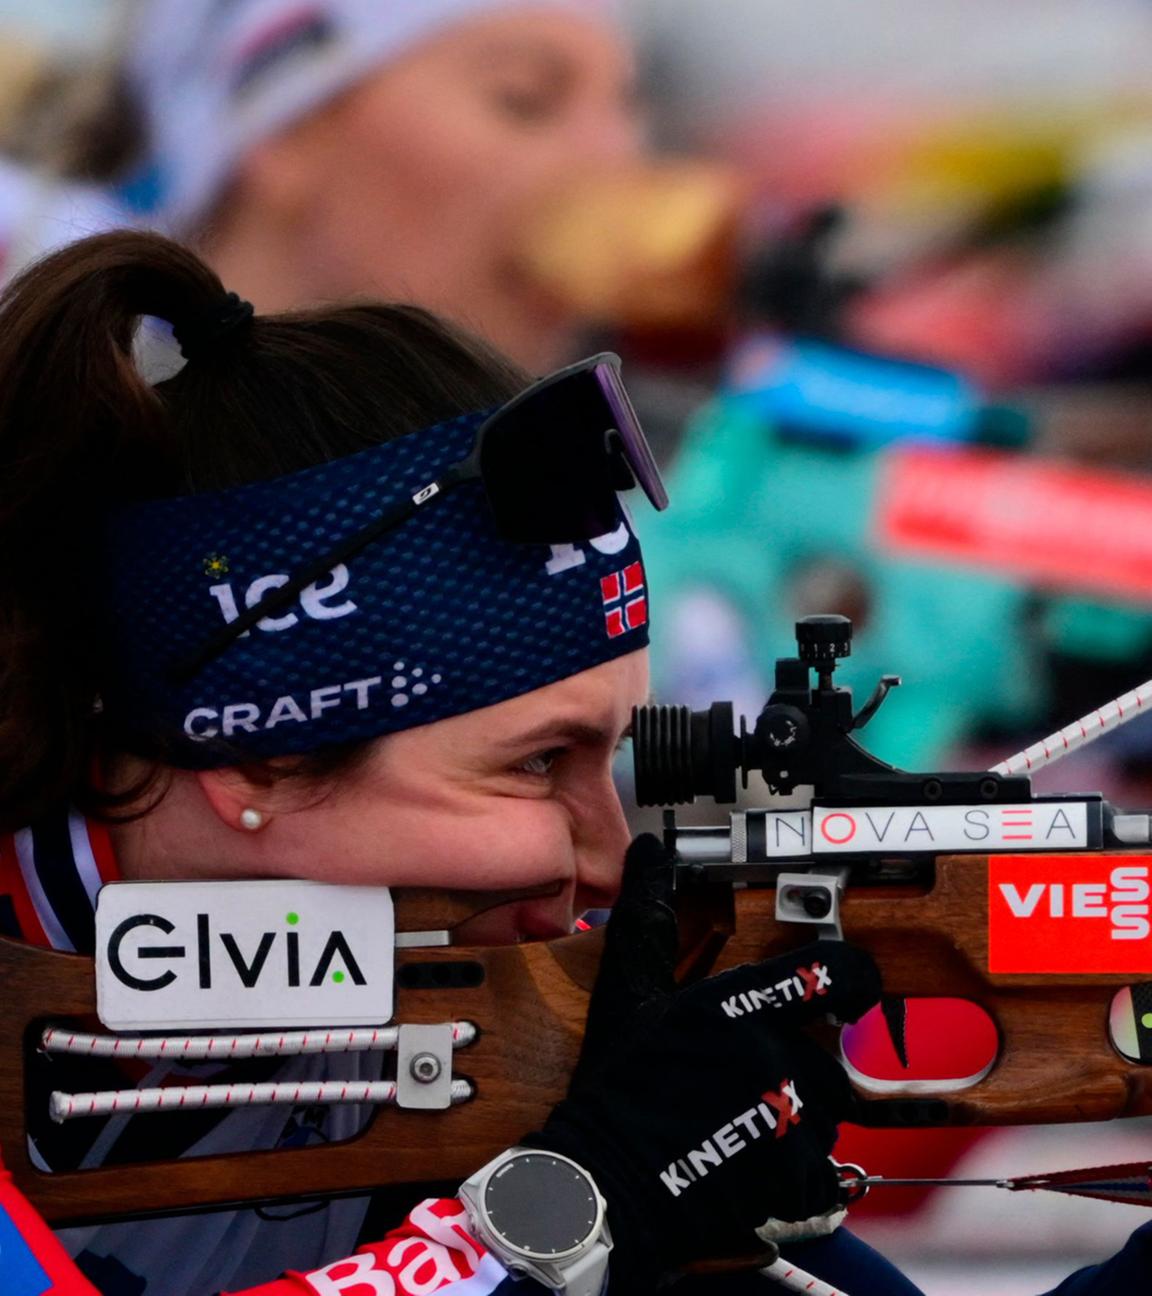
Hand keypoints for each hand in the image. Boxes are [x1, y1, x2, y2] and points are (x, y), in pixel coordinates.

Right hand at [529, 834, 880, 1285]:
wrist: (604, 1186)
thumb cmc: (616, 1089)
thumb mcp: (629, 995)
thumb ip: (650, 920)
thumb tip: (650, 852)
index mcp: (741, 1004)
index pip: (837, 972)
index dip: (855, 978)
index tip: (852, 990)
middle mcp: (776, 1054)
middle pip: (830, 1055)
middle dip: (802, 1072)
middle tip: (756, 1089)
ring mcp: (792, 1119)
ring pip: (830, 1113)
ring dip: (801, 1122)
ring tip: (747, 1130)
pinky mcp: (798, 1178)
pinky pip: (828, 1171)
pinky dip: (801, 1177)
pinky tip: (755, 1171)